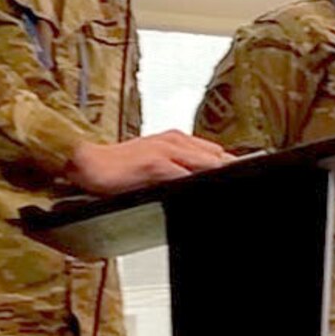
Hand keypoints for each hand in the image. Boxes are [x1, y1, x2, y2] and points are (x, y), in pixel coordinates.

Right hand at [67, 130, 234, 194]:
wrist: (86, 162)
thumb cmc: (117, 166)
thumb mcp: (155, 162)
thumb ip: (178, 168)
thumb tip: (199, 182)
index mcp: (178, 140)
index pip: (217, 155)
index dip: (232, 170)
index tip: (246, 183)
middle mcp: (175, 141)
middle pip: (219, 158)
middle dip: (233, 175)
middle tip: (248, 192)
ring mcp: (166, 151)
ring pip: (206, 163)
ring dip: (220, 178)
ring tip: (234, 194)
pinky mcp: (154, 163)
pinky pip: (184, 175)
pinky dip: (196, 185)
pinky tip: (206, 195)